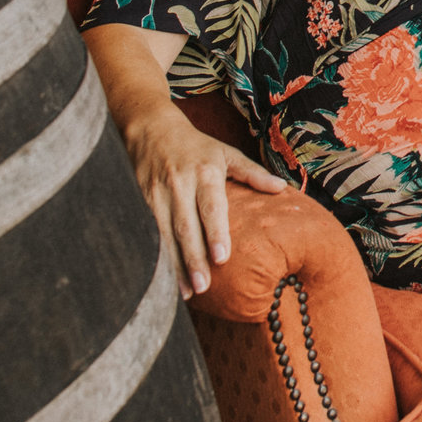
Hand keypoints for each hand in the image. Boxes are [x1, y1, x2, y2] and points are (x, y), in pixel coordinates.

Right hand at [122, 103, 286, 297]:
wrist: (151, 130)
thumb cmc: (196, 146)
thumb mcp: (227, 153)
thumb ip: (253, 173)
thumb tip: (282, 189)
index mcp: (204, 172)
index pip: (210, 208)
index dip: (215, 233)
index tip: (222, 258)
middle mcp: (179, 185)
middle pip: (186, 227)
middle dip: (193, 259)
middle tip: (203, 286)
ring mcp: (155, 195)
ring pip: (164, 236)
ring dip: (174, 265)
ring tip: (186, 291)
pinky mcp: (138, 202)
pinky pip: (147, 235)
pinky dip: (155, 258)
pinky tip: (162, 279)